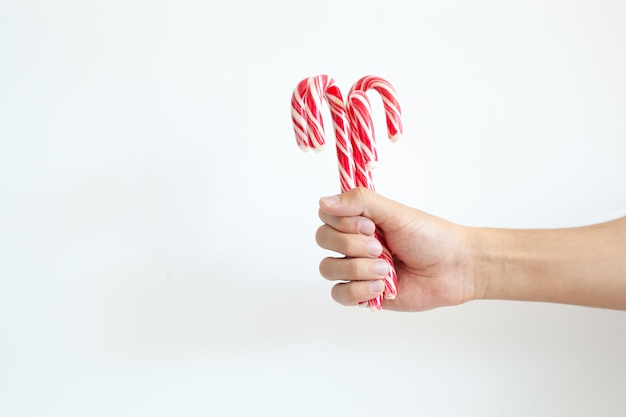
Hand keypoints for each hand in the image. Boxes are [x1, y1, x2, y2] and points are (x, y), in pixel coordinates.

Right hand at [316, 187, 475, 310]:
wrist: (454, 268)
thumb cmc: (430, 236)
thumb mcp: (395, 212)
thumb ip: (359, 202)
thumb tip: (323, 201)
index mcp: (359, 220)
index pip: (326, 216)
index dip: (342, 223)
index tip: (370, 226)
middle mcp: (354, 242)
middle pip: (323, 240)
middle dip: (351, 245)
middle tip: (381, 248)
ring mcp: (356, 268)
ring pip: (328, 268)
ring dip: (357, 268)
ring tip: (386, 271)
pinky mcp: (363, 293)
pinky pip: (339, 294)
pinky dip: (358, 290)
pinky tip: (381, 287)